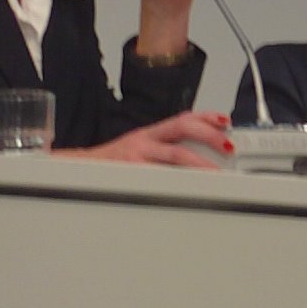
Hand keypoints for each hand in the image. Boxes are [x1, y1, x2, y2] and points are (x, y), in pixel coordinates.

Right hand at [54, 111, 233, 167]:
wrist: (78, 173)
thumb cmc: (112, 165)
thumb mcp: (139, 150)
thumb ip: (164, 149)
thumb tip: (199, 155)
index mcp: (149, 134)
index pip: (182, 119)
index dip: (205, 117)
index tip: (225, 121)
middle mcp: (144, 140)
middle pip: (182, 130)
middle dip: (209, 136)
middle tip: (228, 147)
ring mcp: (137, 157)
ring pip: (174, 155)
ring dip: (199, 163)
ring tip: (216, 172)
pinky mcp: (130, 174)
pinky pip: (158, 178)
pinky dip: (176, 183)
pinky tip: (189, 189)